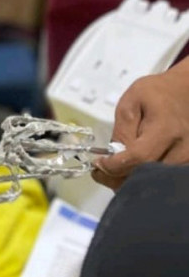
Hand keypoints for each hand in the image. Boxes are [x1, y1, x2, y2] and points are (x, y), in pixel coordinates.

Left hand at [94, 56, 188, 189]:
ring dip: (128, 180)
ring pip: (152, 183)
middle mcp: (182, 150)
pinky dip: (141, 179)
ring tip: (114, 168)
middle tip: (100, 172)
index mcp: (166, 130)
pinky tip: (130, 170)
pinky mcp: (186, 165)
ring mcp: (187, 160)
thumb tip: (112, 155)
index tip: (98, 164)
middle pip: (145, 176)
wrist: (185, 93)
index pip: (139, 157)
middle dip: (117, 177)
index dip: (115, 165)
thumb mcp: (130, 103)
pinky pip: (160, 180)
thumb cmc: (157, 94)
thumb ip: (122, 130)